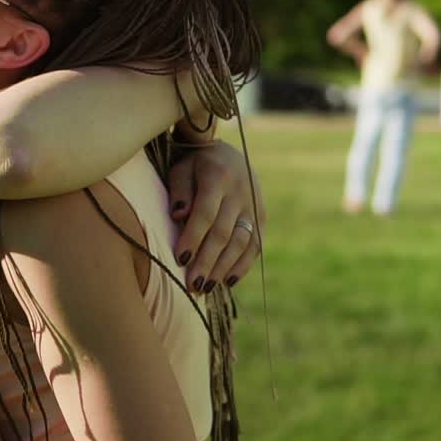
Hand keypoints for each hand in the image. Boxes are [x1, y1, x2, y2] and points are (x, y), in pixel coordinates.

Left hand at [167, 141, 264, 291]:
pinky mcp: (262, 216)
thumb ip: (179, 190)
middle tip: (192, 285)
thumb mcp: (181, 168)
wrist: (229, 153)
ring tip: (205, 287)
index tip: (179, 259)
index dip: (193, 237)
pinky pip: (255, 245)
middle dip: (207, 261)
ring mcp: (255, 205)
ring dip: (223, 267)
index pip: (205, 213)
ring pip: (241, 242)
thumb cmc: (195, 164)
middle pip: (223, 232)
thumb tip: (178, 215)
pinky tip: (228, 281)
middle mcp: (241, 192)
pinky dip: (242, 265)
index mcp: (218, 177)